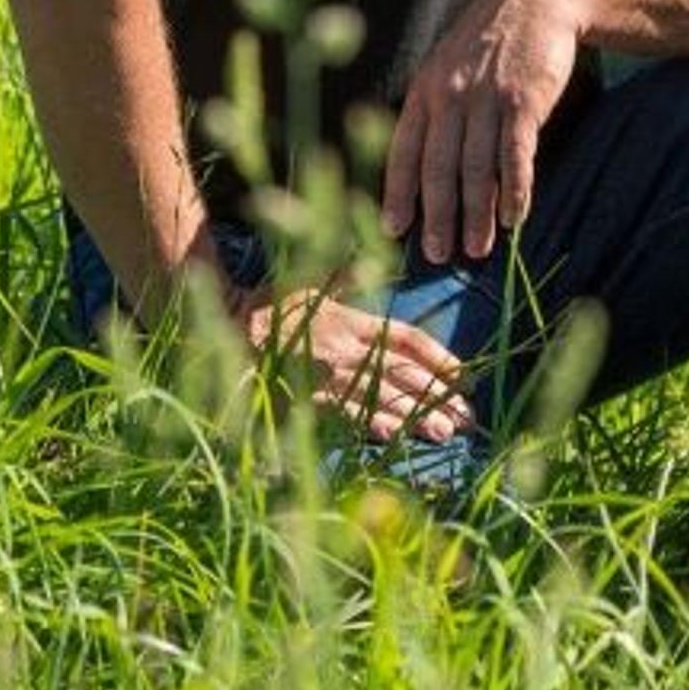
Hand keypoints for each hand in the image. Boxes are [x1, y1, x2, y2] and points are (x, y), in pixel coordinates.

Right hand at [240, 282, 471, 444]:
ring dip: (415, 415)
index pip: (407, 338)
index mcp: (350, 320)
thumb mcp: (310, 286)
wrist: (221, 327)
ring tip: (445, 433)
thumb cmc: (266, 308)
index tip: (464, 376)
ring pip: (381, 396)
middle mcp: (345, 346)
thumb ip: (345, 277)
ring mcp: (326, 374)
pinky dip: (369, 424)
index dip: (438, 357)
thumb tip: (374, 254)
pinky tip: (393, 435)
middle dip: (438, 395)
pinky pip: (344, 413)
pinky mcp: (305, 397)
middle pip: (403, 372)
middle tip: (467, 418)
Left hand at [383, 0, 585, 262]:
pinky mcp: (524, 100)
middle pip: (438, 167)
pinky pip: (516, 154)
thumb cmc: (486, 41)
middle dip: (437, 216)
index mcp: (424, 90)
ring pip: (476, 168)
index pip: (403, 150)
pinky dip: (514, 190)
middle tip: (437, 255)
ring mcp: (487, 98)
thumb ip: (434, 110)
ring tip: (476, 249)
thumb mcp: (446, 66)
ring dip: (475, 214)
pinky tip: (514, 217)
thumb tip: (424, 167)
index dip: (397, 193)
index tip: (392, 230)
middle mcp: (450, 96)